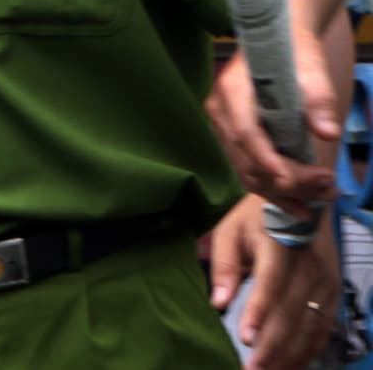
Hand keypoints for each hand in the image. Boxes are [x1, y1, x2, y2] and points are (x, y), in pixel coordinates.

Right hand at [207, 40, 339, 208]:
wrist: (275, 39)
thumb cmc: (291, 52)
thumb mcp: (310, 70)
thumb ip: (318, 101)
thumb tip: (328, 132)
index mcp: (233, 91)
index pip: (245, 133)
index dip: (267, 160)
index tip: (293, 181)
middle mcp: (220, 111)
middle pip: (246, 160)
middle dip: (286, 182)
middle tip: (327, 189)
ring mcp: (223, 125)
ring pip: (246, 171)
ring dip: (282, 192)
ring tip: (319, 200)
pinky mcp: (233, 136)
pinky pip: (248, 168)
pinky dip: (274, 187)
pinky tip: (299, 201)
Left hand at [209, 193, 340, 368]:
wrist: (304, 199)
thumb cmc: (258, 216)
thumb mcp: (231, 230)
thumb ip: (223, 265)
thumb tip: (218, 302)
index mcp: (280, 246)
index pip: (271, 284)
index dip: (259, 312)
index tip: (245, 338)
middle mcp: (309, 266)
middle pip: (292, 313)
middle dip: (272, 346)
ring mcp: (326, 281)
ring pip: (311, 326)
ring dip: (291, 355)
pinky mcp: (334, 292)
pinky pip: (324, 327)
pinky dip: (310, 350)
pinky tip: (293, 366)